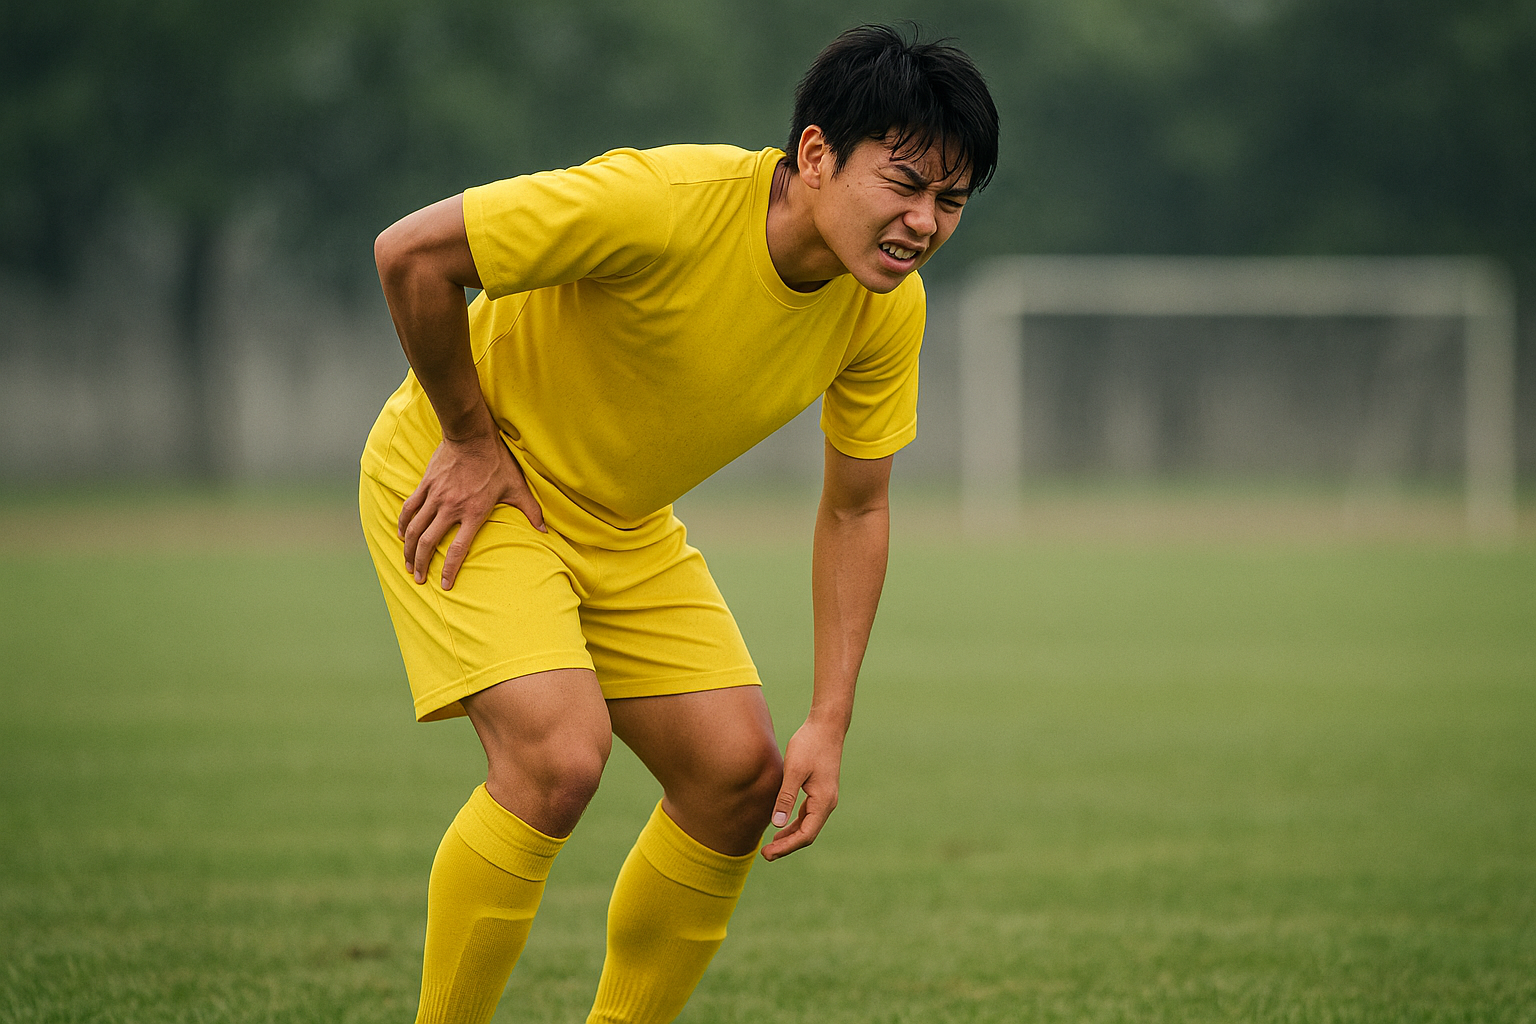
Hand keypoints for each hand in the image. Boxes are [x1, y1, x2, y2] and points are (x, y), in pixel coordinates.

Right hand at [398, 431, 544, 589]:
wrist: (471, 435)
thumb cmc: (496, 462)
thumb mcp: (516, 486)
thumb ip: (530, 510)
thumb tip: (544, 530)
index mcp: (473, 512)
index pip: (458, 549)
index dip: (449, 570)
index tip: (445, 585)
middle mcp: (451, 507)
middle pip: (428, 542)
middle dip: (420, 564)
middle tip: (418, 579)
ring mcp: (436, 496)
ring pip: (414, 529)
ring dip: (408, 549)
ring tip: (407, 564)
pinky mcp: (425, 485)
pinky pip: (409, 509)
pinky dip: (403, 524)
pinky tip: (400, 535)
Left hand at [760, 717, 844, 860]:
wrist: (826, 726)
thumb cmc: (809, 744)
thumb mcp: (794, 770)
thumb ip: (785, 797)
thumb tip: (776, 824)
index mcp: (823, 802)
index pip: (806, 835)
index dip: (786, 847)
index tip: (768, 853)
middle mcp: (827, 803)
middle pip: (807, 834)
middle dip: (787, 846)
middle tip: (765, 854)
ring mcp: (825, 798)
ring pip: (807, 826)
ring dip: (790, 836)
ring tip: (771, 845)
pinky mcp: (820, 791)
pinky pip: (807, 815)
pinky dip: (794, 824)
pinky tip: (780, 825)